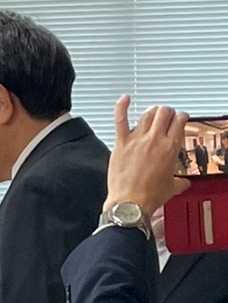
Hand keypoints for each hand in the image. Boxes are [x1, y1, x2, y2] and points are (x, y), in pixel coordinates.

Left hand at [103, 95, 190, 215]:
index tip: (179, 119)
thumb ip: (179, 182)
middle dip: (166, 112)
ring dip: (151, 112)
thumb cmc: (149, 196)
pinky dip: (121, 107)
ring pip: (147, 114)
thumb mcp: (172, 188)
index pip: (180, 120)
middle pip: (164, 112)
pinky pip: (120, 120)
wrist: (130, 203)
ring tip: (151, 114)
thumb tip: (183, 183)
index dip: (180, 117)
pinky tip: (124, 99)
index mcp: (170, 147)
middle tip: (164, 117)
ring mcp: (137, 140)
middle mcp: (155, 140)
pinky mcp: (121, 144)